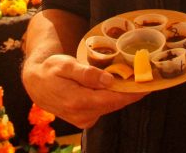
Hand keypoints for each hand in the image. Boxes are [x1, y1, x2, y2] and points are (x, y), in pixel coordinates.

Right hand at [22, 53, 147, 128]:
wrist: (36, 84)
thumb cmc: (51, 70)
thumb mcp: (66, 65)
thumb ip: (87, 74)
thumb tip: (109, 80)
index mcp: (79, 101)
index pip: (113, 99)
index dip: (132, 93)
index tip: (148, 85)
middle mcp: (83, 115)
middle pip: (115, 103)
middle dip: (131, 92)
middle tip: (147, 78)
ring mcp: (84, 120)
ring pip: (110, 106)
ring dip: (122, 94)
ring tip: (133, 79)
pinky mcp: (84, 120)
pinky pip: (103, 108)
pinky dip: (111, 98)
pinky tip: (115, 86)